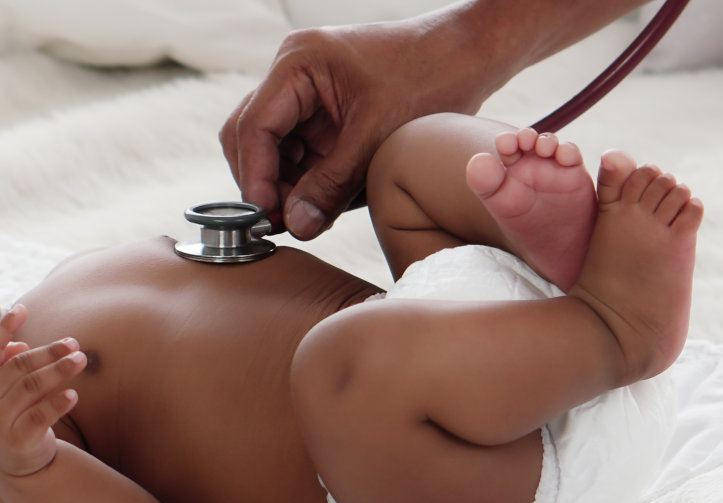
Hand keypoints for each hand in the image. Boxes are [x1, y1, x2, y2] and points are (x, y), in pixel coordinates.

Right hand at [0, 305, 87, 477]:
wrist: (14, 469)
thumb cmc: (11, 418)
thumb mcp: (2, 393)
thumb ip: (6, 367)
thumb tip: (19, 346)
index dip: (3, 328)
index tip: (22, 309)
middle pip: (18, 366)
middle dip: (48, 352)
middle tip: (74, 343)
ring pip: (32, 387)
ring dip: (59, 370)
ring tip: (81, 360)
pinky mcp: (17, 442)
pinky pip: (41, 416)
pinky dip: (58, 403)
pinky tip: (73, 394)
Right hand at [221, 11, 510, 239]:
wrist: (470, 54)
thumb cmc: (431, 76)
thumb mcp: (378, 136)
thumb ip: (332, 184)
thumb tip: (295, 227)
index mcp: (298, 63)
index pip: (254, 126)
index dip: (255, 177)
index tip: (267, 216)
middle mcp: (293, 73)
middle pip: (252, 137)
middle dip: (266, 182)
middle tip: (286, 223)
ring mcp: (306, 91)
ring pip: (273, 149)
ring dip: (288, 184)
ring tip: (316, 213)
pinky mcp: (323, 110)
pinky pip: (300, 151)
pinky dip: (309, 178)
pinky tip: (332, 198)